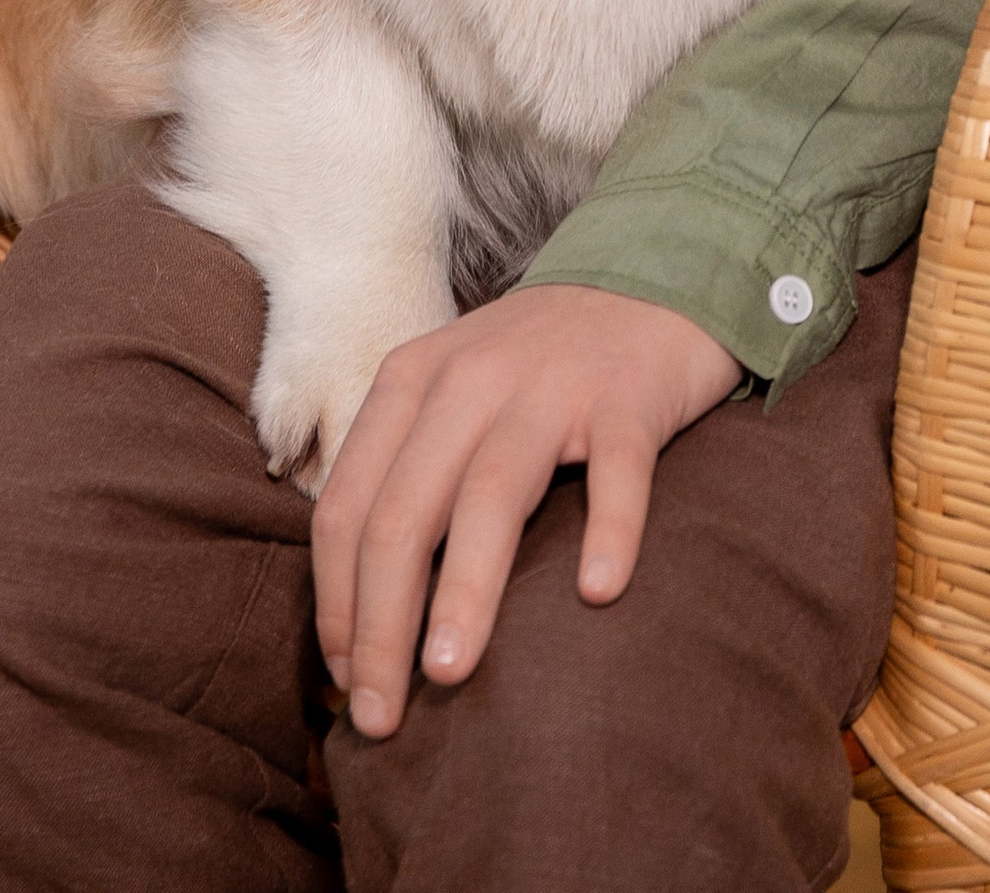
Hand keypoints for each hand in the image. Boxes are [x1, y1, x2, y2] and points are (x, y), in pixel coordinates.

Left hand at [311, 282, 739, 737]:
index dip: (336, 602)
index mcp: (411, 382)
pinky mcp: (628, 395)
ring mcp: (552, 384)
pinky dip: (608, 530)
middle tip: (379, 718)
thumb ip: (408, 475)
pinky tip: (598, 593)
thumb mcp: (452, 395)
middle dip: (381, 625)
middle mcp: (470, 378)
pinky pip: (617, 470)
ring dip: (464, 590)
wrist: (654, 271)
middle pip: (404, 513)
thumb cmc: (540, 366)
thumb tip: (360, 614)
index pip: (346, 506)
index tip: (341, 681)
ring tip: (448, 674)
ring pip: (491, 494)